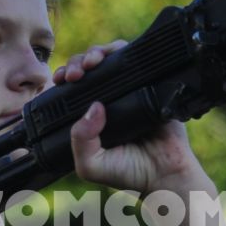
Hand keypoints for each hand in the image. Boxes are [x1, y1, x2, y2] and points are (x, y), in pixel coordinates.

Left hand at [56, 40, 203, 195]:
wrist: (166, 174)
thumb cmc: (129, 173)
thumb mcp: (91, 165)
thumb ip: (80, 141)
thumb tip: (93, 107)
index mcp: (91, 116)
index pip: (71, 88)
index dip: (63, 78)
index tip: (59, 79)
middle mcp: (109, 99)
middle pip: (88, 68)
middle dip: (76, 63)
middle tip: (74, 73)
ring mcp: (131, 89)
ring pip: (110, 58)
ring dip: (97, 53)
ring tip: (92, 62)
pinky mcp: (151, 83)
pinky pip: (137, 59)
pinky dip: (122, 51)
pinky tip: (113, 58)